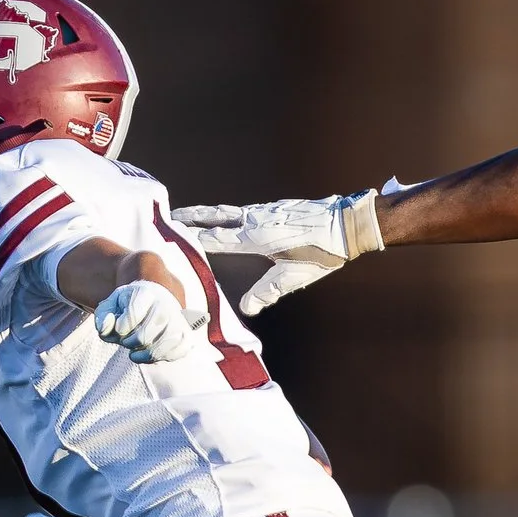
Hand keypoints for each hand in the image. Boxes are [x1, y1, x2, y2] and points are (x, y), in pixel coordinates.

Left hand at [92, 279, 199, 362]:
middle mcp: (165, 305)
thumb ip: (103, 316)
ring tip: (135, 354)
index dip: (121, 327)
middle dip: (131, 342)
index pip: (132, 314)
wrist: (155, 299)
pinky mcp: (186, 334)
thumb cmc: (129, 306)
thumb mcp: (111, 305)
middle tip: (126, 341)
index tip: (119, 328)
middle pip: (145, 334)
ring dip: (145, 354)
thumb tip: (106, 329)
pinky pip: (178, 351)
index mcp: (144, 293)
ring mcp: (178, 320)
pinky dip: (162, 357)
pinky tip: (150, 355)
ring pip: (163, 345)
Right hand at [171, 190, 382, 315]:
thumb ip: (267, 291)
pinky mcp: (276, 208)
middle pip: (217, 216)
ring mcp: (266, 211)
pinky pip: (245, 209)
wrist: (346, 223)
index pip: (216, 237)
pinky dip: (229, 213)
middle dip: (193, 217)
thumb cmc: (322, 252)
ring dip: (209, 212)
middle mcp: (256, 219)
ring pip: (230, 210)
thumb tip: (246, 308)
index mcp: (256, 237)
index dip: (193, 236)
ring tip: (191, 214)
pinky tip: (229, 217)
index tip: (171, 235)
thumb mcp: (294, 276)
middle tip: (171, 216)